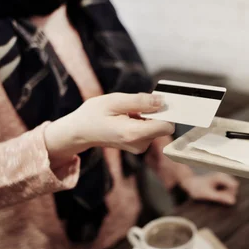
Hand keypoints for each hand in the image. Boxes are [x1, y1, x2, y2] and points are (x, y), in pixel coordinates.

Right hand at [44, 93, 174, 166]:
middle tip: (134, 106)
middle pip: (163, 125)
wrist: (81, 132)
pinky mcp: (139, 146)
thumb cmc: (93, 114)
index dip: (166, 112)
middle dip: (154, 112)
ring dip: (147, 116)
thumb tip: (162, 101)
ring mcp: (139, 147)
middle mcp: (139, 144)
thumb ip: (140, 101)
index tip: (158, 101)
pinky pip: (150, 130)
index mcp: (134, 134)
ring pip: (156, 126)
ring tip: (127, 113)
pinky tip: (127, 119)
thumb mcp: (114, 101)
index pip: (167, 126)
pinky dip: (143, 121)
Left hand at [179, 173, 238, 204]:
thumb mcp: (207, 194)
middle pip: (234, 188)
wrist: (189, 183)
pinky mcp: (221, 182)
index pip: (235, 186)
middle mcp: (223, 175)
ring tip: (213, 196)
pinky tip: (214, 195)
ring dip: (224, 195)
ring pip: (231, 190)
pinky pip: (227, 190)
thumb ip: (220, 197)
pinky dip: (222, 194)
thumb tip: (233, 201)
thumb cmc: (196, 188)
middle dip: (228, 195)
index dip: (231, 194)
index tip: (221, 198)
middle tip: (215, 198)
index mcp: (221, 176)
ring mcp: (223, 179)